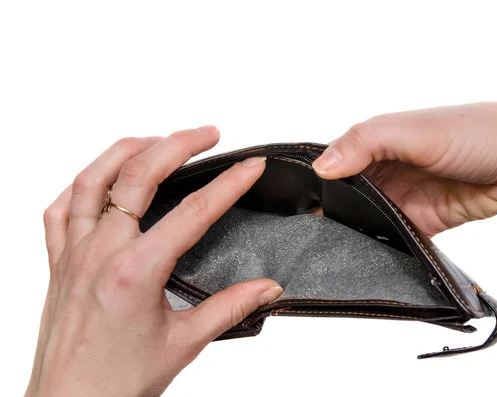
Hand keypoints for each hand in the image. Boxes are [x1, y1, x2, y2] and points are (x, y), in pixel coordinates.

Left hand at [26, 127, 282, 396]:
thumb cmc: (117, 382)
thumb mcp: (184, 342)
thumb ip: (230, 308)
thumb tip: (267, 289)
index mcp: (135, 271)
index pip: (193, 212)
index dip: (229, 183)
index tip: (251, 166)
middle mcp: (100, 253)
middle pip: (138, 175)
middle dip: (178, 144)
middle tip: (209, 133)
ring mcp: (74, 253)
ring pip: (92, 179)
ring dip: (127, 149)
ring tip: (158, 138)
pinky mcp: (58, 262)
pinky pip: (61, 208)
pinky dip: (83, 183)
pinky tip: (102, 177)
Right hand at [312, 102, 496, 236]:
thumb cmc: (475, 132)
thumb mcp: (414, 130)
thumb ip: (366, 142)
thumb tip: (321, 166)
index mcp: (379, 141)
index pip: (336, 161)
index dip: (316, 180)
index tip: (296, 202)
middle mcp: (387, 169)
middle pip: (346, 194)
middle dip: (329, 211)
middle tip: (307, 232)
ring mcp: (403, 197)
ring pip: (365, 219)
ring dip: (352, 231)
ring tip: (328, 248)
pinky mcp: (422, 222)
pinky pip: (392, 237)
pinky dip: (379, 246)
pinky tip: (363, 256)